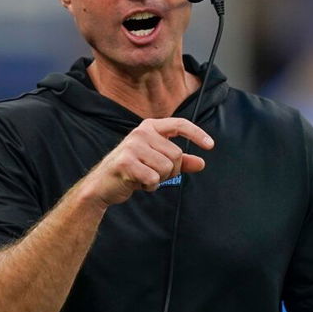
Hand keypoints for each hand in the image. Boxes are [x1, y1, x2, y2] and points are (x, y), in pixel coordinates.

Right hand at [80, 118, 213, 207]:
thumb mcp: (157, 163)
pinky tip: (137, 183)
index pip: (179, 124)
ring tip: (143, 177)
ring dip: (159, 179)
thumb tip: (201, 163)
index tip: (210, 145)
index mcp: (149, 127)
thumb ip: (179, 162)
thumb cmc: (131, 171)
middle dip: (171, 171)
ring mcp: (132, 146)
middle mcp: (141, 132)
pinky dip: (149, 187)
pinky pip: (154, 179)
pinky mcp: (126, 162)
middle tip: (153, 174)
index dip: (197, 134)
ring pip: (167, 167)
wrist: (102, 185)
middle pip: (177, 154)